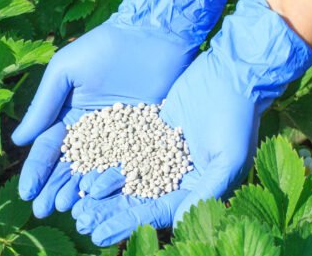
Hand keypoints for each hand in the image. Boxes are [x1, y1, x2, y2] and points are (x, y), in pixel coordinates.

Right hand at [10, 0, 230, 218]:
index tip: (25, 192)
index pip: (48, 148)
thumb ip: (43, 106)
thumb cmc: (104, 47)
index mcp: (69, 115)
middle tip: (42, 210)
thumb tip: (18, 140)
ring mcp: (119, 137)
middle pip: (69, 166)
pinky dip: (115, 182)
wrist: (153, 34)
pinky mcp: (145, 137)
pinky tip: (102, 199)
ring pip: (96, 170)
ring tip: (68, 210)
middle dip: (53, 188)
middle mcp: (92, 131)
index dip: (35, 171)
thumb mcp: (65, 72)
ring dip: (80, 190)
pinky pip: (128, 164)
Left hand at [72, 0, 311, 245]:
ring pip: (123, 176)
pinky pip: (120, 149)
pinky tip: (79, 168)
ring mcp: (157, 153)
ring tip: (74, 202)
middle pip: (133, 199)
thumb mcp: (227, 158)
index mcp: (193, 189)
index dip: (125, 225)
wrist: (231, 75)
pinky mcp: (147, 131)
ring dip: (99, 189)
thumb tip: (177, 224)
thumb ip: (204, 192)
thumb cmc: (237, 118)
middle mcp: (173, 176)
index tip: (98, 236)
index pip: (154, 212)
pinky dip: (101, 160)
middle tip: (79, 221)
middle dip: (106, 212)